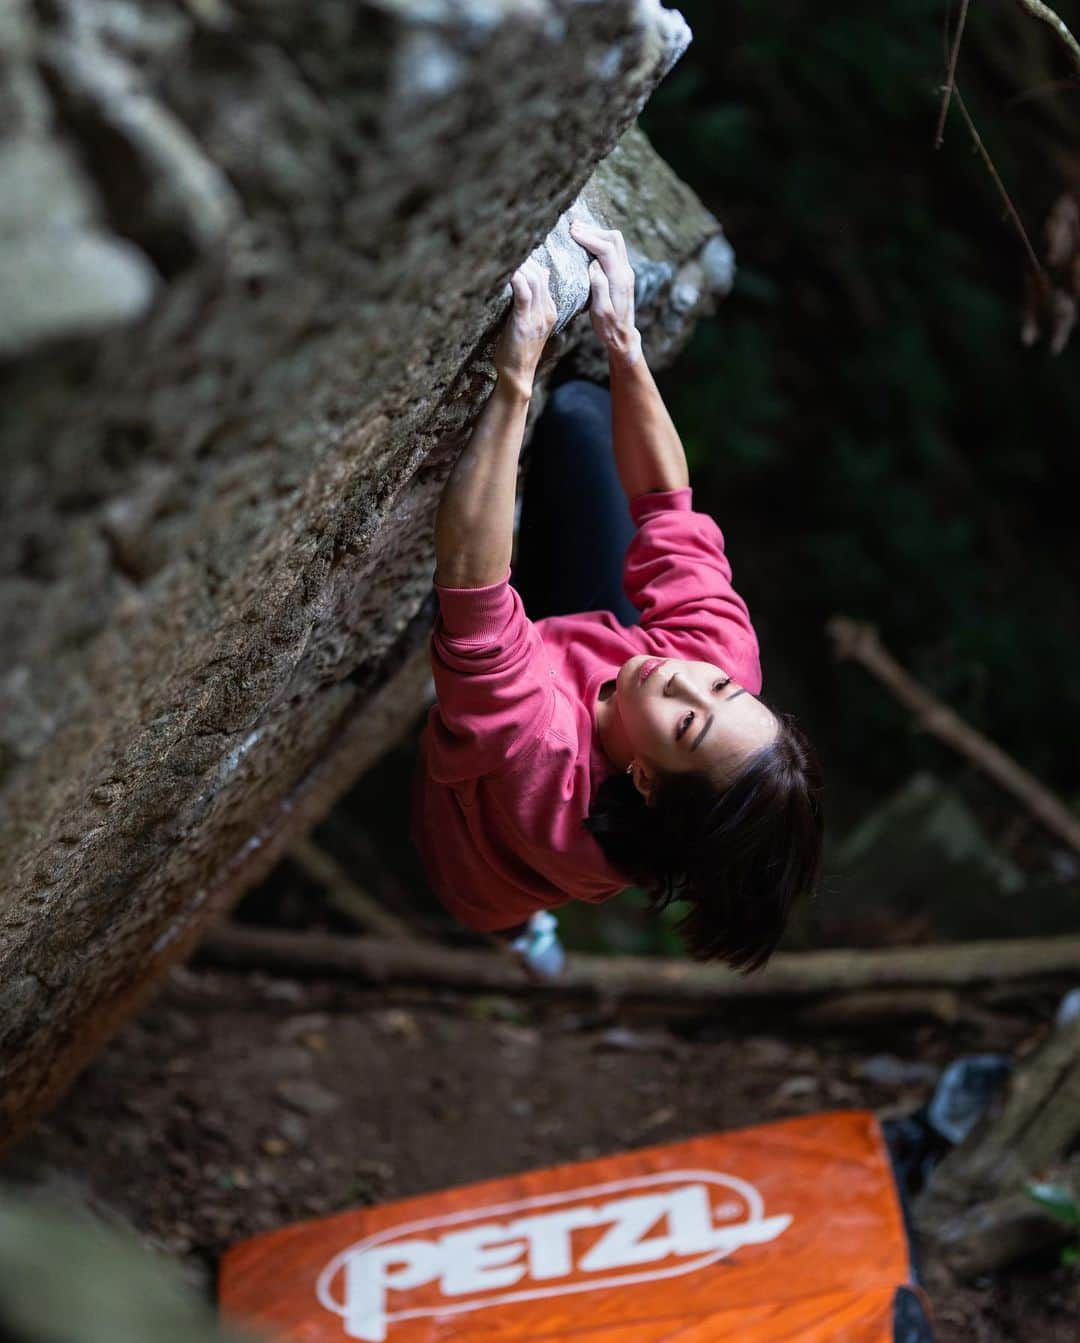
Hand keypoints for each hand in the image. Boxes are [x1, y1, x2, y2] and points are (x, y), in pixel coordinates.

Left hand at [494, 256, 557, 395]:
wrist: (517, 375)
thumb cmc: (518, 349)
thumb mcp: (531, 323)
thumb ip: (536, 300)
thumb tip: (543, 273)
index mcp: (550, 311)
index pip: (543, 277)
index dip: (530, 263)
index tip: (513, 256)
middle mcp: (547, 312)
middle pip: (539, 275)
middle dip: (523, 261)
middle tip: (505, 253)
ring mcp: (536, 318)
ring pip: (533, 280)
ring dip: (518, 267)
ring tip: (503, 260)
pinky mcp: (523, 322)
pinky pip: (523, 293)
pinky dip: (515, 279)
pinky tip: (506, 273)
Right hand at [569, 219, 641, 363]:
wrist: (623, 336)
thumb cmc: (608, 327)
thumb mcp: (600, 312)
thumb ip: (599, 287)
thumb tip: (593, 264)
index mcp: (619, 280)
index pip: (606, 249)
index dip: (589, 238)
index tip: (572, 233)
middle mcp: (626, 272)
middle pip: (613, 239)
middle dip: (593, 231)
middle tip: (573, 228)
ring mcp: (626, 271)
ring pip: (615, 241)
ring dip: (597, 233)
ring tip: (578, 230)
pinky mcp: (622, 273)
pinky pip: (614, 248)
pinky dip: (600, 240)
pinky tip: (587, 241)